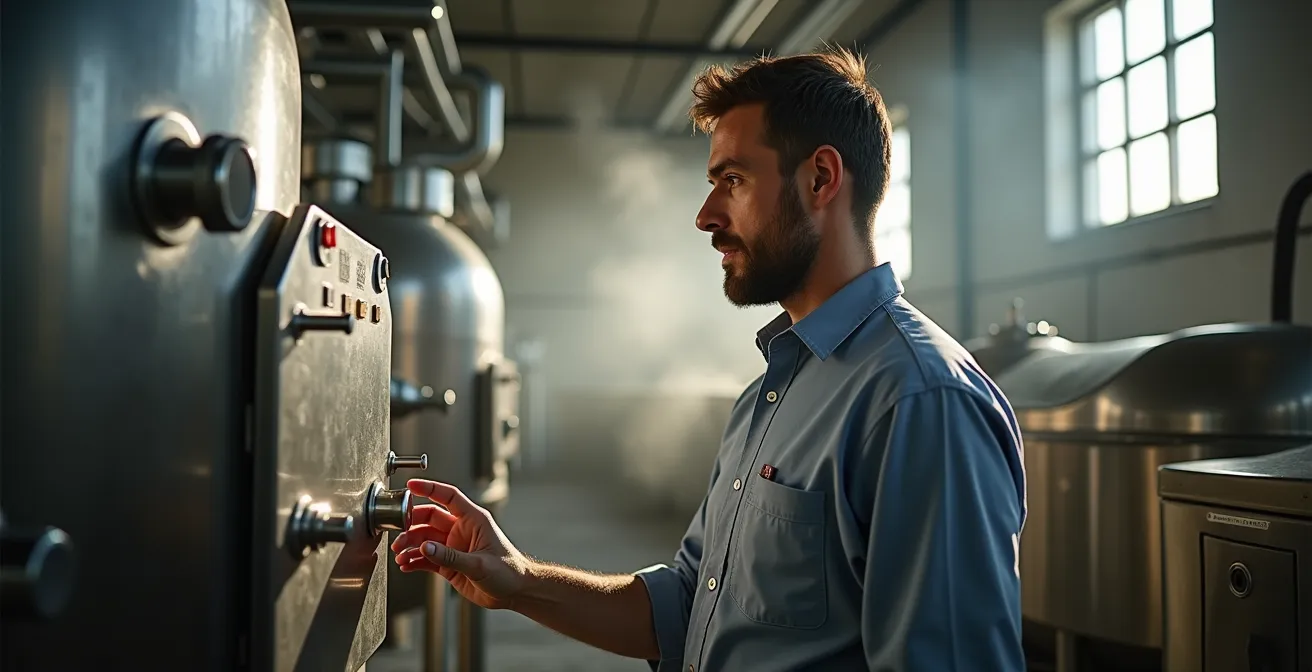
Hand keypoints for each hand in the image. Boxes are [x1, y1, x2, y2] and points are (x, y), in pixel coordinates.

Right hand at [390, 479, 531, 609]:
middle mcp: (461, 530)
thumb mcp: (479, 564)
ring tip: (399, 554)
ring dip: (410, 545)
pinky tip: (405, 565)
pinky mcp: (449, 564)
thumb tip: (425, 548)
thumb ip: (450, 557)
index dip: (429, 488)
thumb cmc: (508, 571)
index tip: (411, 485)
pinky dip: (414, 561)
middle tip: (398, 534)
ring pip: (425, 539)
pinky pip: (427, 558)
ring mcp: (453, 547)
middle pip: (429, 518)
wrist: (514, 592)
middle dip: (411, 524)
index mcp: (473, 520)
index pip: (448, 496)